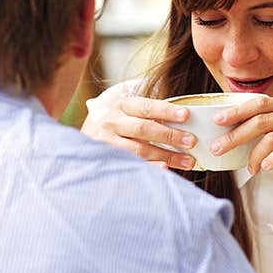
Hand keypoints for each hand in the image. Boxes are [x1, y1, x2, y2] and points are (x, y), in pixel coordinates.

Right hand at [81, 95, 198, 169]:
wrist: (81, 135)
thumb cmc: (114, 117)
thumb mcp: (124, 104)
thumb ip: (147, 105)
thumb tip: (182, 110)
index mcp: (121, 105)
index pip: (146, 107)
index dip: (166, 111)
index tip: (186, 115)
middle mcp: (112, 122)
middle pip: (144, 129)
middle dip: (170, 135)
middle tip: (191, 141)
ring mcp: (108, 143)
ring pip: (139, 150)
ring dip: (166, 156)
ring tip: (188, 161)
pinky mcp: (108, 159)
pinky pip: (132, 164)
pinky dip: (150, 167)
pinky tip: (166, 169)